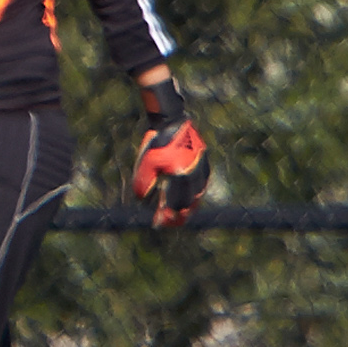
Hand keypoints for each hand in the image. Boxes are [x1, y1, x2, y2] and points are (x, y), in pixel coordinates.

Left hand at [130, 77, 209, 227]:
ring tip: (179, 214)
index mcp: (180, 176)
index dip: (167, 217)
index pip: (175, 204)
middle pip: (189, 204)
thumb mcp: (146, 164)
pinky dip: (195, 194)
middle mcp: (194, 175)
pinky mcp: (204, 163)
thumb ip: (144, 184)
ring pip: (198, 195)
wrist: (173, 122)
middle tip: (169, 223)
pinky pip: (202, 184)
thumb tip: (142, 202)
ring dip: (188, 207)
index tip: (158, 224)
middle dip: (179, 216)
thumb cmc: (157, 143)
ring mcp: (201, 169)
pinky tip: (188, 198)